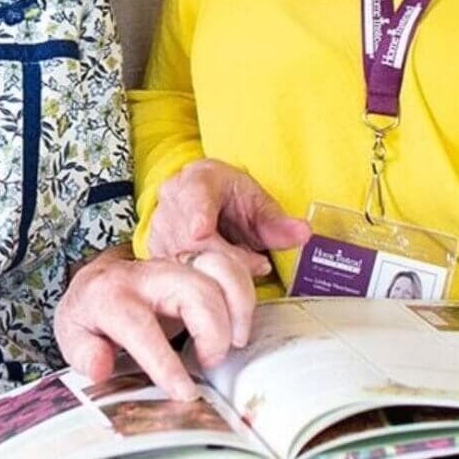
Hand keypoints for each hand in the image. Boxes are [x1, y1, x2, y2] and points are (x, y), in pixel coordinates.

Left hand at [55, 250, 257, 399]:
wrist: (98, 280)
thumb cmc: (90, 315)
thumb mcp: (72, 336)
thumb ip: (84, 353)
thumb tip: (101, 366)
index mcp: (111, 296)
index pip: (140, 326)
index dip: (164, 362)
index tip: (184, 393)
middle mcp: (147, 274)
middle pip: (193, 289)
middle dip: (212, 330)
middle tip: (211, 363)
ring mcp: (175, 263)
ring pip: (218, 268)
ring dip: (237, 305)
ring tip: (235, 341)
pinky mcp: (195, 263)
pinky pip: (229, 264)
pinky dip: (244, 290)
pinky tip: (241, 318)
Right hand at [149, 158, 310, 275]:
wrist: (209, 203)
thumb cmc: (233, 200)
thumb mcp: (259, 204)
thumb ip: (279, 222)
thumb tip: (303, 232)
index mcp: (198, 178)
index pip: (195, 195)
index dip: (198, 214)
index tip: (201, 231)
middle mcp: (172, 198)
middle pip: (191, 237)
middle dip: (227, 257)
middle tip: (258, 264)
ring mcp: (160, 225)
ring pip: (182, 258)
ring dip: (215, 271)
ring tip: (242, 265)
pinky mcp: (155, 250)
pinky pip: (175, 273)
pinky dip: (200, 280)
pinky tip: (218, 275)